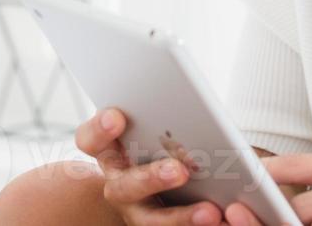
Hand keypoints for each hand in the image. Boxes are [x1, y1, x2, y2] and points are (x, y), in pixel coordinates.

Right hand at [75, 107, 225, 225]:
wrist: (169, 180)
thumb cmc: (166, 139)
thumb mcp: (158, 123)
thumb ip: (161, 116)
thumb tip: (187, 99)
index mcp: (111, 151)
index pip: (90, 140)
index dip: (99, 129)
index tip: (116, 117)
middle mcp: (119, 184)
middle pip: (123, 186)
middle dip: (151, 178)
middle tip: (179, 171)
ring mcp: (138, 211)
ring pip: (151, 220)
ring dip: (180, 217)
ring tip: (210, 211)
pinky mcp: (158, 223)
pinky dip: (196, 223)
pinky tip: (221, 216)